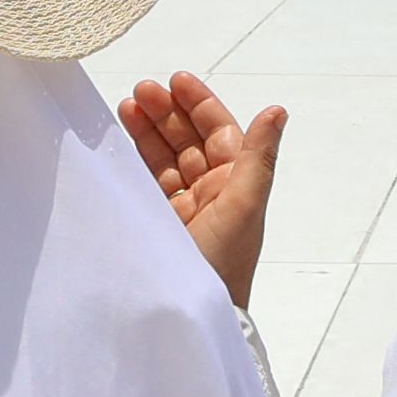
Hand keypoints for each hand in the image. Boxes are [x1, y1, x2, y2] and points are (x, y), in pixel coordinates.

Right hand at [117, 70, 288, 309]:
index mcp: (236, 185)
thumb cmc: (223, 264)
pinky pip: (144, 183)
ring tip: (125, 106)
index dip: (199, 105)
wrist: (192, 316)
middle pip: (188, 140)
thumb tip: (278, 110)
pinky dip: (131, 160)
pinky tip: (118, 141)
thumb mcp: (245, 206)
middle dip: (166, 112)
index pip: (218, 133)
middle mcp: (210, 194)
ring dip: (147, 130)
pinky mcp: (154, 224)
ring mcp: (180, 209)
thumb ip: (257, 157)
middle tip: (141, 90)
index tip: (175, 80)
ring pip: (164, 158)